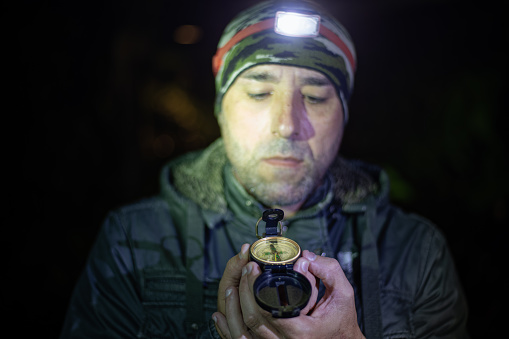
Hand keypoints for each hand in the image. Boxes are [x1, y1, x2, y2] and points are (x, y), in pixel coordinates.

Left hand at [213, 250, 364, 338]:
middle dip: (243, 290)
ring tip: (233, 287)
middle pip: (253, 320)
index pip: (268, 310)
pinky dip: (228, 329)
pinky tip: (221, 316)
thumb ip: (328, 270)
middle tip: (245, 270)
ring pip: (244, 332)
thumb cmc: (342, 321)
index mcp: (302, 331)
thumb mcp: (343, 293)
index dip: (254, 286)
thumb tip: (304, 258)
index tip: (253, 267)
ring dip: (233, 308)